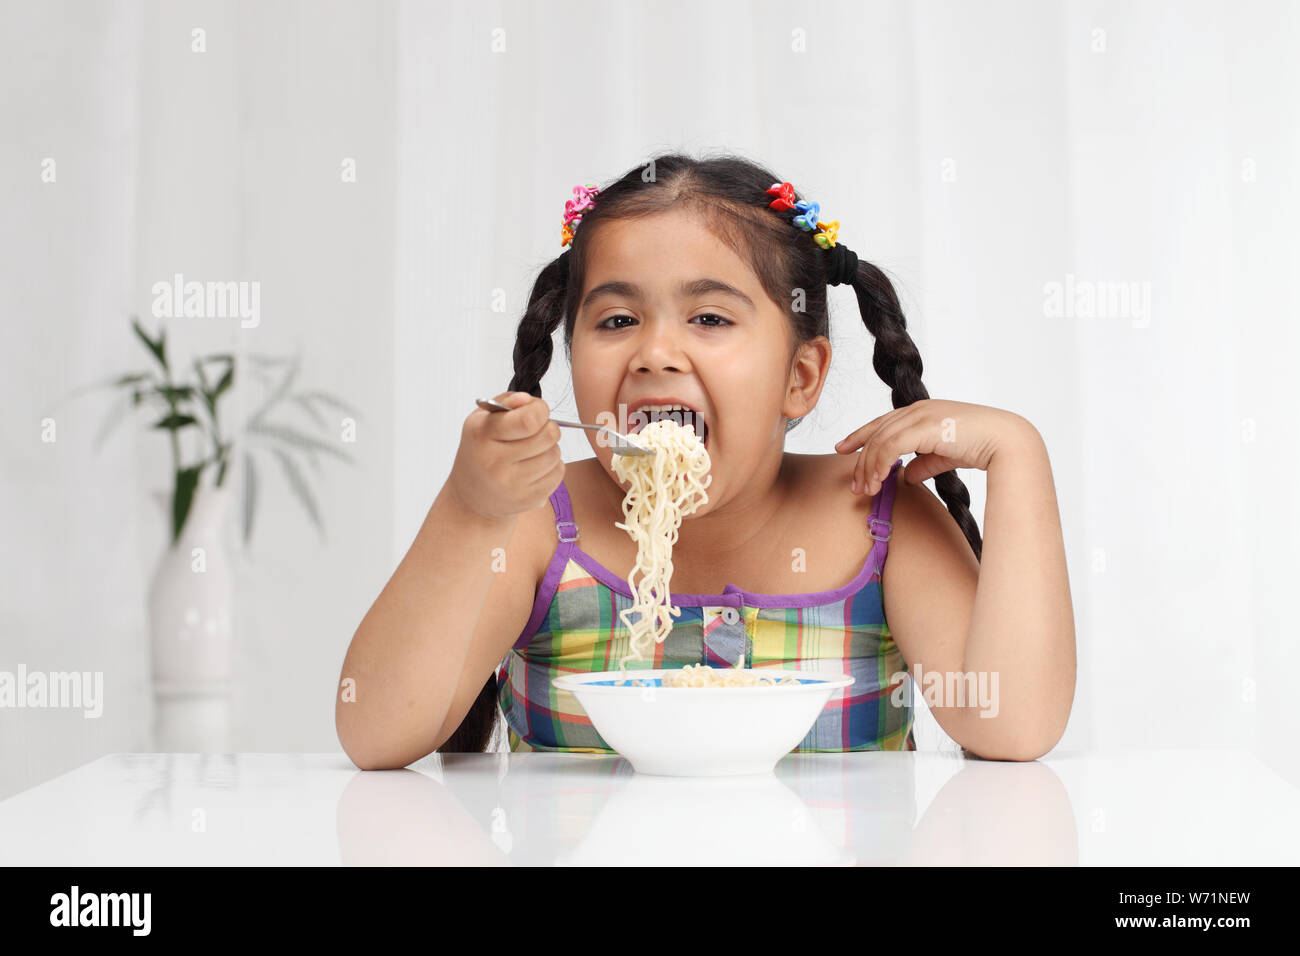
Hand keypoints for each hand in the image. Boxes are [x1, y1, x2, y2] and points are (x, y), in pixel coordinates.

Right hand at [448, 391, 564, 519]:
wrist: (471, 497)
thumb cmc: (481, 450)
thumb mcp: (483, 419)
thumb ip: (507, 402)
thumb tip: (527, 401)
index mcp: (481, 434)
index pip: (529, 420)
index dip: (540, 410)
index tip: (535, 413)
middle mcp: (494, 462)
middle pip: (548, 436)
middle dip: (548, 428)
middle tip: (536, 432)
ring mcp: (512, 485)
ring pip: (555, 454)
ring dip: (550, 448)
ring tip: (532, 451)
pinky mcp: (527, 500)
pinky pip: (558, 473)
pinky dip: (552, 467)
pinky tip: (534, 468)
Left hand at [834, 399, 1032, 495]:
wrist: (1006, 441)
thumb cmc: (982, 446)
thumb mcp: (944, 456)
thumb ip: (924, 463)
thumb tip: (906, 476)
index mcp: (921, 412)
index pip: (882, 423)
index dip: (860, 435)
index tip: (843, 449)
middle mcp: (917, 409)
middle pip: (876, 433)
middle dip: (861, 460)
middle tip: (854, 485)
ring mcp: (920, 415)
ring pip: (880, 441)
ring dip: (868, 467)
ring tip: (865, 490)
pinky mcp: (924, 426)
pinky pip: (891, 446)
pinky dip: (880, 464)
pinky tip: (877, 481)